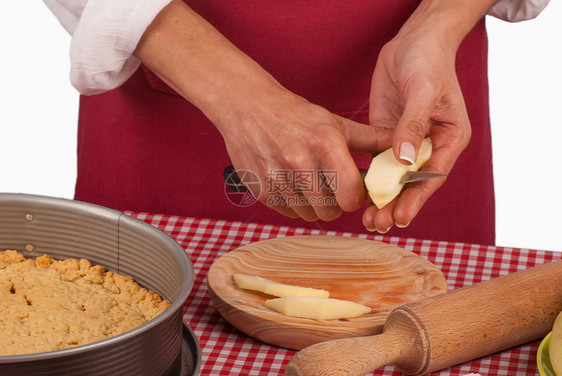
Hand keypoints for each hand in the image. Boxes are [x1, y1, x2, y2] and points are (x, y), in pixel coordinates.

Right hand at [220, 87, 391, 221]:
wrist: (246, 106)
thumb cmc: (294, 114)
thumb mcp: (334, 122)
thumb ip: (370, 139)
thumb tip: (403, 150)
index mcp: (324, 143)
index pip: (351, 196)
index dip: (357, 196)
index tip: (355, 189)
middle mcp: (299, 162)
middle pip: (332, 211)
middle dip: (337, 202)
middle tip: (332, 186)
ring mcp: (277, 179)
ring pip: (310, 215)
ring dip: (315, 204)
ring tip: (310, 181)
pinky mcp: (261, 190)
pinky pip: (289, 213)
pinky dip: (295, 203)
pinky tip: (291, 182)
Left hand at [362, 25, 470, 232]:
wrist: (413, 41)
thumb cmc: (428, 61)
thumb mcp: (423, 90)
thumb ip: (413, 124)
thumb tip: (404, 160)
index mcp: (449, 138)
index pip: (433, 175)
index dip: (416, 198)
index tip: (401, 217)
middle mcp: (429, 146)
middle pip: (413, 184)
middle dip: (397, 205)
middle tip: (377, 223)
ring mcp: (407, 143)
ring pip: (394, 178)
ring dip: (382, 199)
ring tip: (367, 220)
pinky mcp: (387, 136)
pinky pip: (378, 163)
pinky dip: (370, 181)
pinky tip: (358, 195)